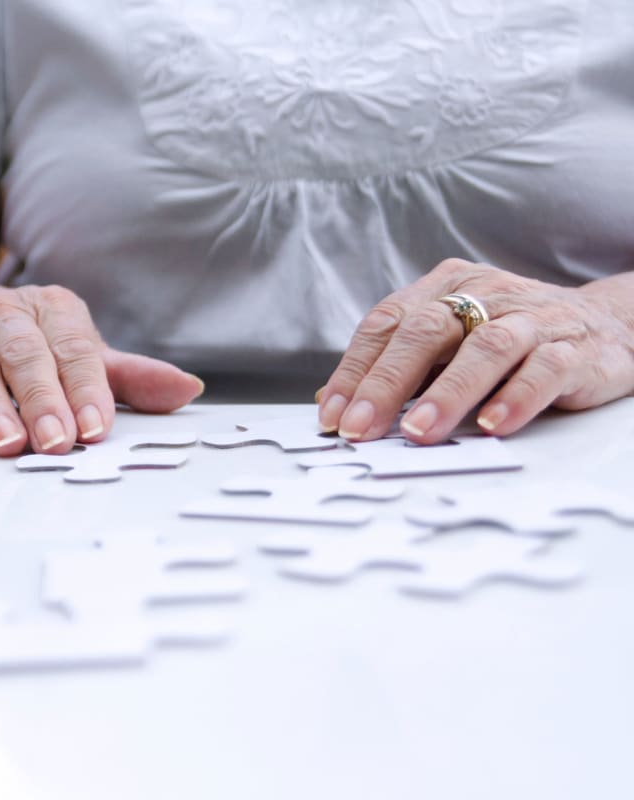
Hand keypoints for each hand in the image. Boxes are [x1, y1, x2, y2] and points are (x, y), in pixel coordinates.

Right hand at [0, 284, 204, 454]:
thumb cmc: (30, 346)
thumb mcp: (80, 355)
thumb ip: (128, 378)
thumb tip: (188, 389)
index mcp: (54, 310)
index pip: (75, 348)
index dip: (87, 388)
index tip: (97, 428)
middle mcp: (8, 315)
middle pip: (26, 355)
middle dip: (42, 400)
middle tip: (56, 442)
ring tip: (8, 444)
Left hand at [318, 259, 633, 442]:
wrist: (611, 323)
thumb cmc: (513, 337)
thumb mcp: (451, 341)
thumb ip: (399, 367)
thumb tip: (331, 402)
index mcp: (446, 287)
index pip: (387, 323)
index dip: (355, 370)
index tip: (332, 414)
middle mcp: (486, 295)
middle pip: (426, 332)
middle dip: (386, 384)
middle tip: (360, 429)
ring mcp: (532, 318)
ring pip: (484, 348)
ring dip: (447, 393)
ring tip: (417, 432)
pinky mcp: (576, 347)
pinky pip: (544, 369)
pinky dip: (516, 398)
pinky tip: (492, 426)